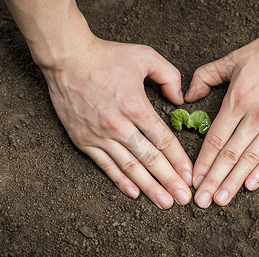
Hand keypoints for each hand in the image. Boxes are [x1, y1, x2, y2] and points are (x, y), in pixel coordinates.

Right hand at [40, 37, 192, 208]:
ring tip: (164, 202)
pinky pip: (105, 165)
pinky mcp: (83, 140)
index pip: (163, 140)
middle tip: (184, 198)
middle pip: (150, 159)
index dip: (179, 160)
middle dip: (170, 181)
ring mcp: (99, 135)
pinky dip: (120, 180)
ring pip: (129, 167)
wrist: (67, 58)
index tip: (191, 175)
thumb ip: (169, 76)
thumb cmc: (107, 56)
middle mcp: (119, 125)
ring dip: (149, 187)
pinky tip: (134, 193)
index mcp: (136, 106)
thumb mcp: (145, 56)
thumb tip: (180, 99)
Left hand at [185, 30, 258, 207]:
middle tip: (202, 201)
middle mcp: (254, 117)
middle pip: (229, 155)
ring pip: (250, 159)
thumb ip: (206, 76)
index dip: (203, 162)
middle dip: (213, 180)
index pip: (215, 140)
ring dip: (234, 182)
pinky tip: (250, 185)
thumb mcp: (232, 59)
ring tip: (221, 200)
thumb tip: (188, 96)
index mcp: (236, 101)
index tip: (194, 179)